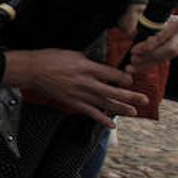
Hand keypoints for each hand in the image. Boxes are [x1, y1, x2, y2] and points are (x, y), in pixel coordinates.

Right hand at [5, 49, 149, 127]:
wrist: (33, 71)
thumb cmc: (50, 59)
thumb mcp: (72, 54)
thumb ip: (88, 61)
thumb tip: (101, 66)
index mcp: (86, 67)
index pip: (111, 74)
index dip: (124, 78)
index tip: (131, 79)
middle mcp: (85, 82)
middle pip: (112, 91)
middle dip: (130, 96)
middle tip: (144, 99)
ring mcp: (79, 94)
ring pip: (104, 104)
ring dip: (121, 109)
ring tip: (134, 112)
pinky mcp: (73, 103)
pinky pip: (90, 113)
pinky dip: (102, 119)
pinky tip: (112, 124)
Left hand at [126, 18, 177, 72]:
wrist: (139, 18)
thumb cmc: (139, 14)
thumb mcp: (134, 12)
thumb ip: (133, 21)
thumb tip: (132, 33)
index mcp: (175, 22)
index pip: (167, 36)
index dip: (153, 44)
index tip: (137, 49)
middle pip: (169, 50)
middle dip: (150, 56)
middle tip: (133, 58)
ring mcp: (175, 46)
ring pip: (163, 59)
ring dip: (146, 63)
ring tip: (131, 64)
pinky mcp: (167, 54)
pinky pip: (157, 63)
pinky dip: (144, 66)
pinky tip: (132, 68)